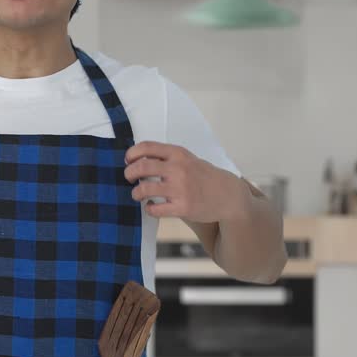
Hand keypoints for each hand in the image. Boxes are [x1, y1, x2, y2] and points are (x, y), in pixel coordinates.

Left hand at [124, 141, 242, 222]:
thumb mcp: (188, 159)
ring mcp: (180, 189)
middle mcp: (178, 169)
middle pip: (142, 167)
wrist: (228, 195)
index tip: (128, 160)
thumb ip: (168, 158)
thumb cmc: (204, 176)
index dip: (132, 153)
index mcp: (178, 154)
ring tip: (138, 194)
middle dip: (129, 173)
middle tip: (128, 178)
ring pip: (145, 189)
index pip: (147, 147)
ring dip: (136, 192)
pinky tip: (151, 207)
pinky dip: (149, 208)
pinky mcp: (182, 207)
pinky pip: (156, 209)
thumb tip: (139, 160)